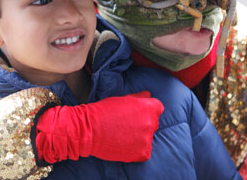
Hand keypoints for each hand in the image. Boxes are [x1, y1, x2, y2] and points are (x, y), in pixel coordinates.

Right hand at [35, 91, 163, 162]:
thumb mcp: (121, 99)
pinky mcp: (141, 152)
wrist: (88, 129)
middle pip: (153, 122)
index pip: (158, 107)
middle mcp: (150, 123)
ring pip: (148, 137)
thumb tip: (148, 95)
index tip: (139, 112)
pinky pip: (144, 151)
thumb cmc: (103, 111)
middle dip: (144, 122)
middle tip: (128, 124)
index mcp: (147, 107)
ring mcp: (146, 139)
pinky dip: (137, 149)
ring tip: (123, 135)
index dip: (148, 109)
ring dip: (140, 136)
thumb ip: (138, 98)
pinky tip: (124, 144)